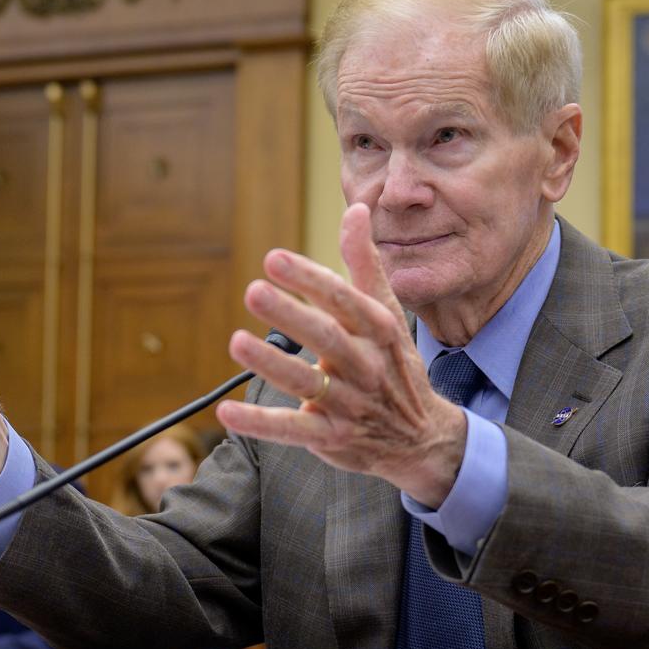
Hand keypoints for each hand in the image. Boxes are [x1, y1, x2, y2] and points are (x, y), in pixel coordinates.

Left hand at [216, 204, 466, 506]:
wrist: (421, 437)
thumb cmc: (394, 366)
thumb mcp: (388, 314)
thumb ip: (366, 264)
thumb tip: (355, 210)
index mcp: (377, 330)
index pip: (342, 299)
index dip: (308, 279)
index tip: (274, 259)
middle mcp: (365, 365)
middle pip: (325, 336)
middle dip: (290, 314)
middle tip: (254, 291)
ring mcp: (349, 403)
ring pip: (307, 382)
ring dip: (270, 363)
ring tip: (237, 342)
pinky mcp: (331, 436)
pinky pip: (292, 429)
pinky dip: (259, 423)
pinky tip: (228, 412)